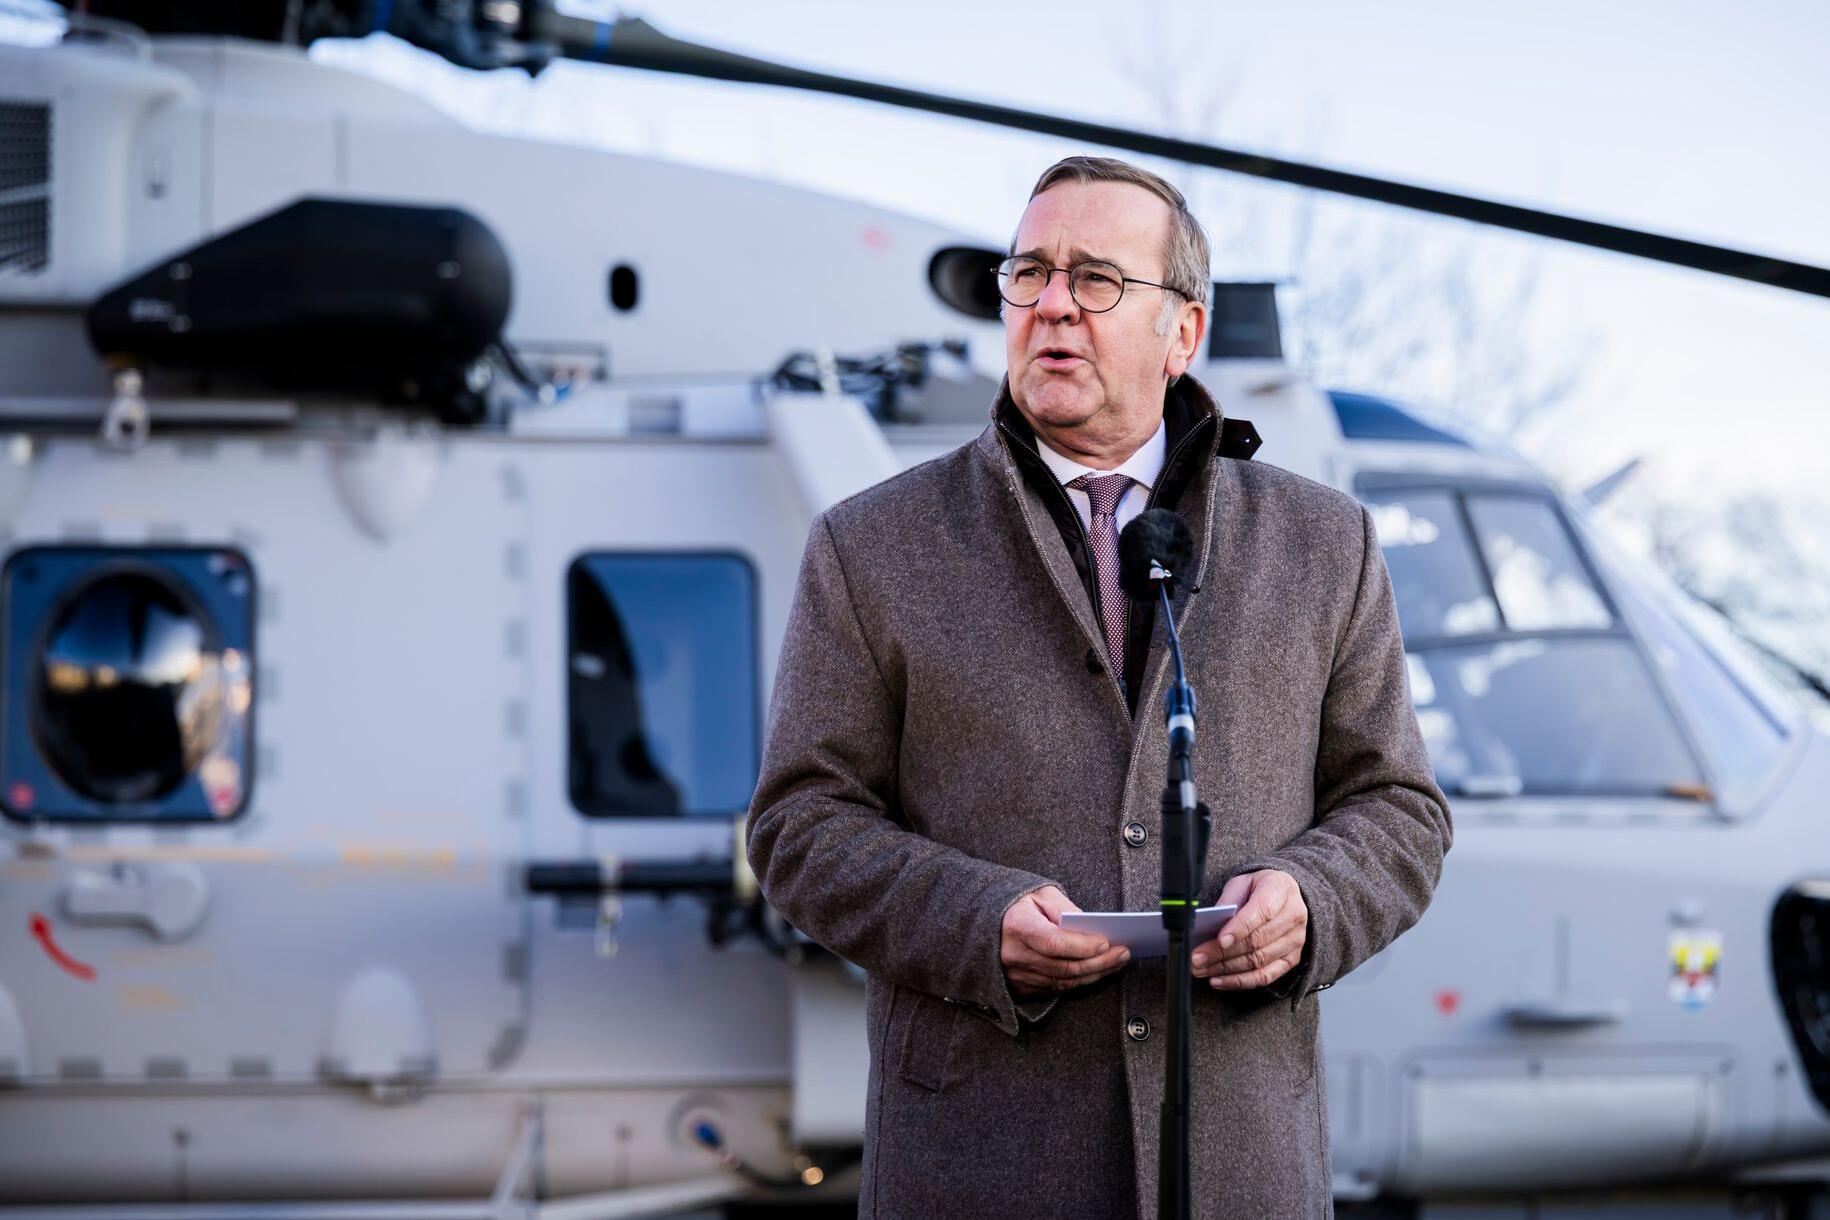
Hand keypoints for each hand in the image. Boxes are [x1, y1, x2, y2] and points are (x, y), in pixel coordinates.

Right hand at [1001, 886, 1131, 996]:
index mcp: (1017, 926)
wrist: (986, 922)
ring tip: (1116, 962)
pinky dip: (1079, 981)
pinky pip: (1055, 989)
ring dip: (1093, 974)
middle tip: (1123, 953)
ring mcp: (1015, 975)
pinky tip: (1096, 971)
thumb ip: (1065, 909)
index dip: (1082, 946)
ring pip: (1063, 982)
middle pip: (1063, 966)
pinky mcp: (1019, 988)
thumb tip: (1091, 927)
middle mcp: (1014, 955)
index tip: (1106, 942)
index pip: (1053, 942)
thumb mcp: (1040, 895)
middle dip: (1098, 962)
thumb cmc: (1017, 904)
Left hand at [1192, 870, 1306, 990]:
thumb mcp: (1242, 883)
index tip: (1219, 940)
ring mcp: (1295, 940)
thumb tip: (1208, 924)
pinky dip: (1240, 982)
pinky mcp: (1292, 959)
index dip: (1239, 928)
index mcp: (1280, 890)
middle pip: (1257, 940)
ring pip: (1259, 961)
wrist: (1285, 895)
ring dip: (1226, 969)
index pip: (1261, 911)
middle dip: (1223, 953)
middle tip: (1197, 959)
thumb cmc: (1258, 888)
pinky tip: (1219, 981)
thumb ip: (1228, 901)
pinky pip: (1265, 976)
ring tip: (1202, 970)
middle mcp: (1293, 916)